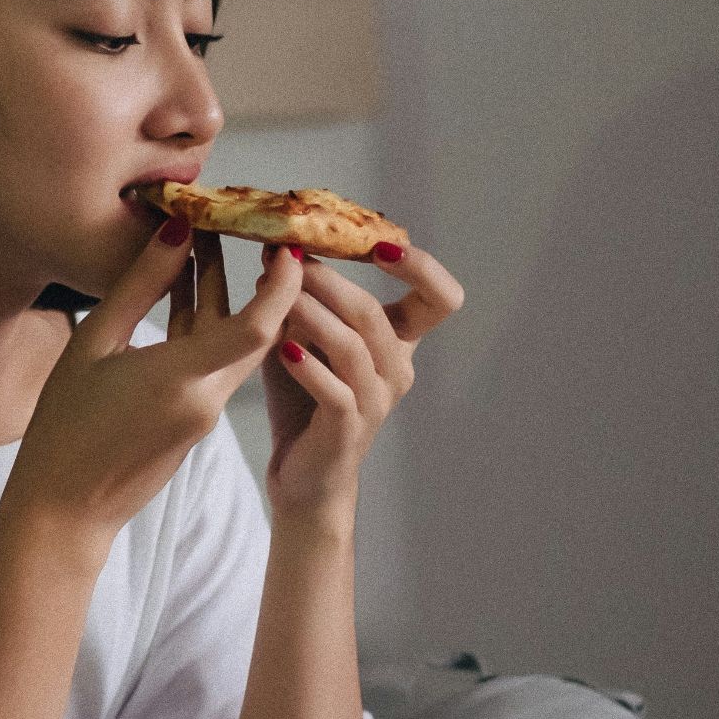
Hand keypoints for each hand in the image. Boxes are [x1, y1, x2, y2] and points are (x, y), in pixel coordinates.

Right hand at [4, 219, 303, 544]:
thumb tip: (177, 233)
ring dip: (225, 297)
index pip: (257, 327)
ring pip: (232, 346)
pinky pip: (211, 364)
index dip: (283, 284)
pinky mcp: (194, 422)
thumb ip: (139, 288)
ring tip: (201, 244)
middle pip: (255, 333)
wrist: (64, 509)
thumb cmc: (64, 428)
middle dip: (259, 279)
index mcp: (182, 380)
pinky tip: (181, 291)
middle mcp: (206, 400)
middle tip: (248, 228)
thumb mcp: (92, 345)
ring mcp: (204, 415)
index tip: (288, 243)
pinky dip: (205, 325)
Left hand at [258, 239, 463, 528]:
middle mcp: (397, 369)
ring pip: (354, 347)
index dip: (422, 266)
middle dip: (333, 282)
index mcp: (398, 342)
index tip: (379, 244)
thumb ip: (298, 299)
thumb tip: (277, 251)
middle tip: (292, 261)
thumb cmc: (306, 398)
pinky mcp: (349, 429)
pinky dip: (308, 366)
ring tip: (280, 298)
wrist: (305, 473)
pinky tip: (282, 349)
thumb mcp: (305, 337)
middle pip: (378, 314)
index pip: (441, 298)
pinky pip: (335, 392)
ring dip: (314, 315)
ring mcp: (377, 401)